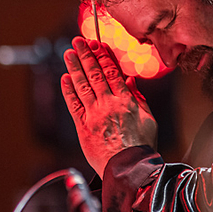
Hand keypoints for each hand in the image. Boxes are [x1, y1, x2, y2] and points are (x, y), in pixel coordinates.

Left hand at [61, 37, 157, 177]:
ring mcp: (94, 115)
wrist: (129, 169)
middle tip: (78, 41)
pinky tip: (64, 78)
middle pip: (95, 74)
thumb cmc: (141, 147)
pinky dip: (68, 91)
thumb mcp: (148, 119)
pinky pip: (73, 105)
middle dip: (86, 55)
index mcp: (126, 101)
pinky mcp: (83, 127)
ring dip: (74, 67)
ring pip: (82, 86)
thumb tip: (130, 81)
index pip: (112, 72)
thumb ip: (138, 98)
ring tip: (68, 53)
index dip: (103, 56)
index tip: (97, 44)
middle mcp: (108, 105)